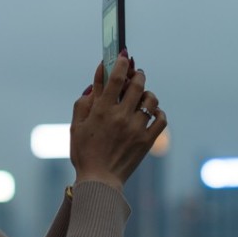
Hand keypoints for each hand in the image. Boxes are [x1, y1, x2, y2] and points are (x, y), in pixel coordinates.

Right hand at [69, 53, 167, 190]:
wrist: (99, 180)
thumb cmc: (84, 152)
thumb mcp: (76, 125)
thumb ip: (84, 101)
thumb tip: (96, 80)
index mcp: (102, 110)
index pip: (116, 77)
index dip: (122, 62)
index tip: (125, 55)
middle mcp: (121, 116)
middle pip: (137, 85)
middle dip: (138, 75)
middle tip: (137, 74)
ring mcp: (136, 128)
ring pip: (151, 101)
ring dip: (148, 94)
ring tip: (143, 96)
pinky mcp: (147, 141)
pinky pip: (161, 119)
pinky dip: (159, 112)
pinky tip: (152, 113)